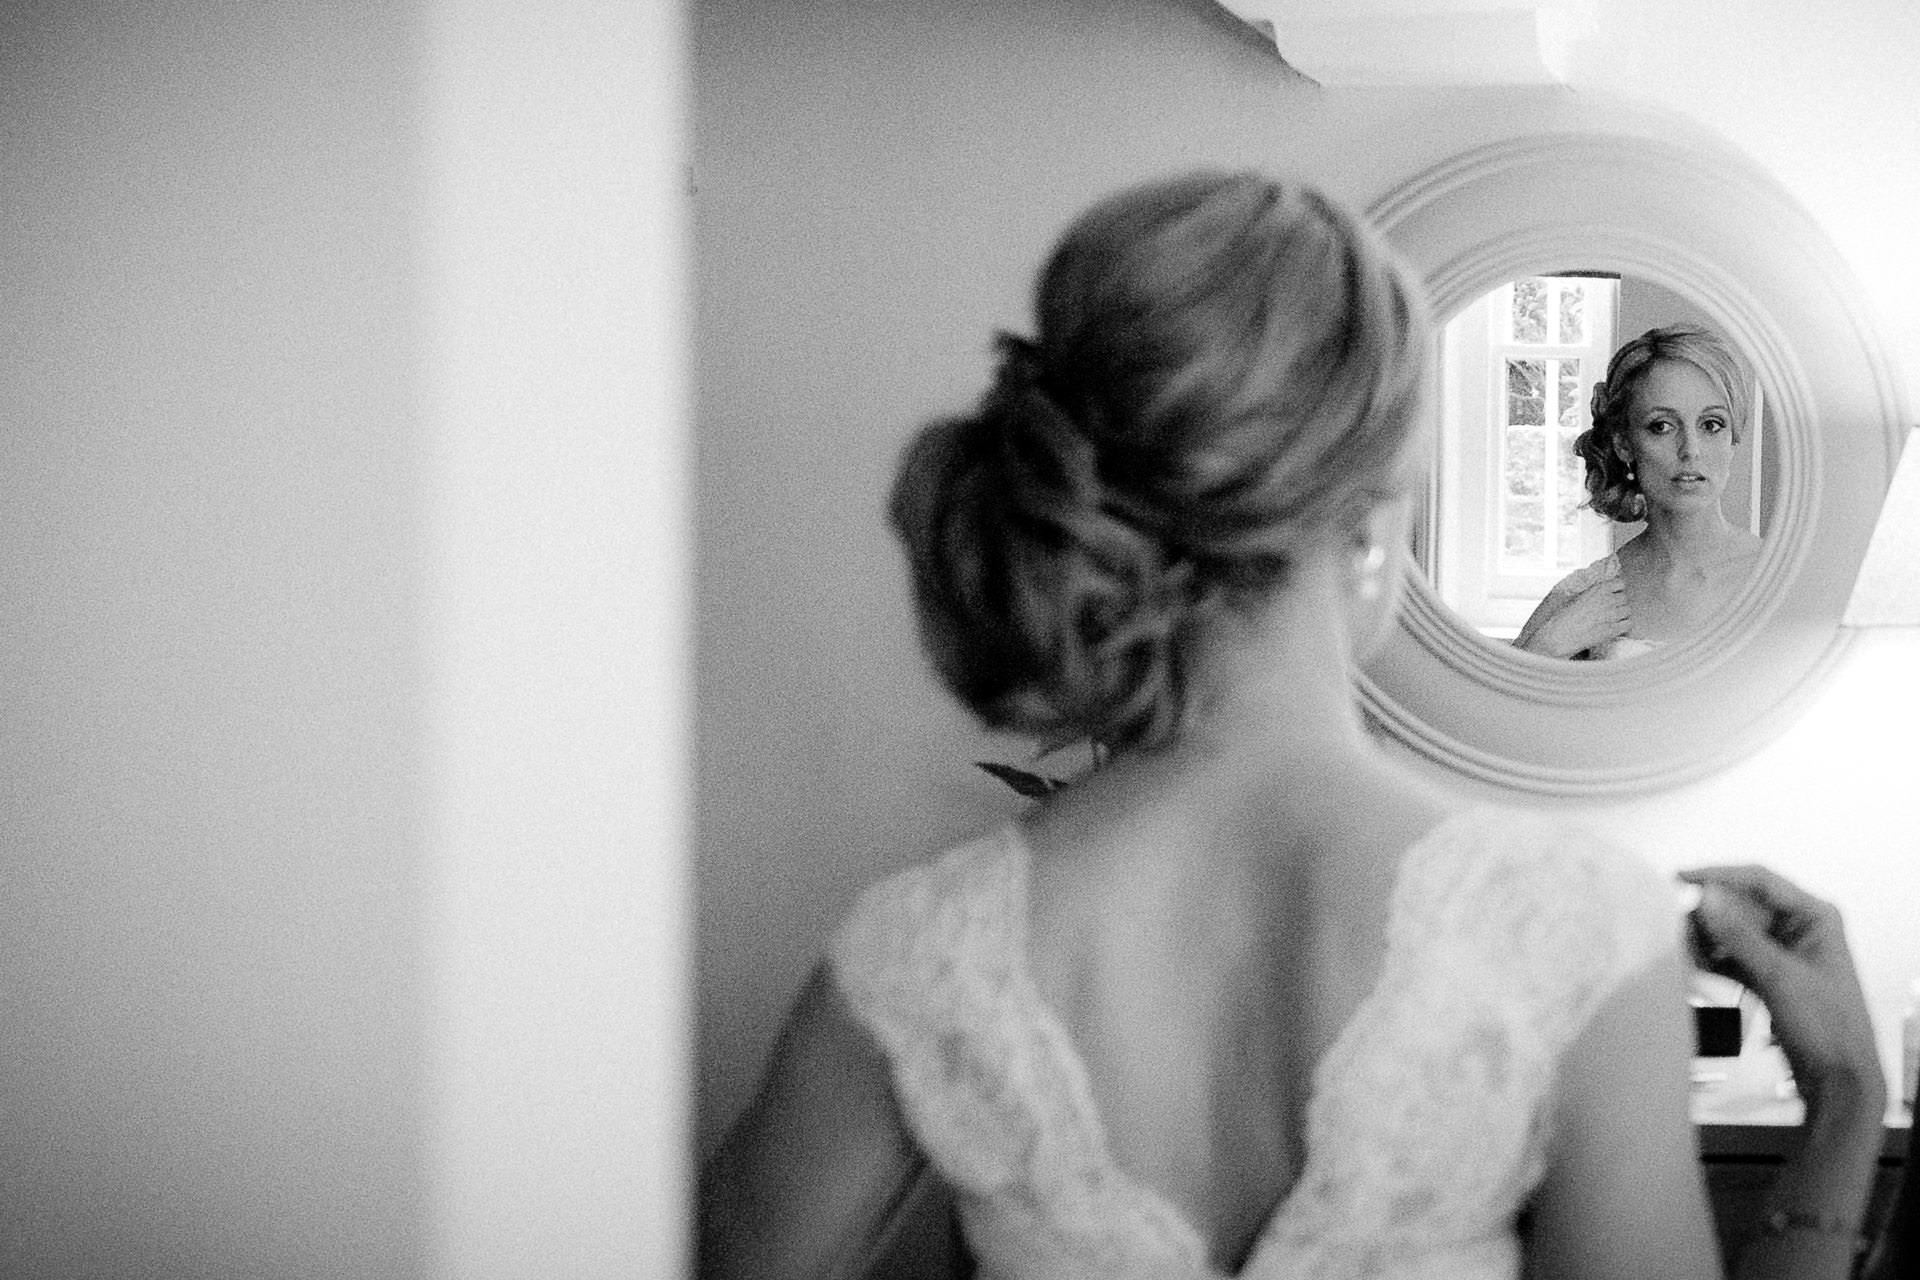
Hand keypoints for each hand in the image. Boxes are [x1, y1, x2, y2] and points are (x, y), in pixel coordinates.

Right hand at [1514, 575, 1628, 658]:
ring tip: (1611, 619)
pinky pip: (1628, 624)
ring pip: (1627, 610)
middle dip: (1618, 603)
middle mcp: (1607, 600)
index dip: (1616, 590)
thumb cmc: (1563, 618)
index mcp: (1598, 589)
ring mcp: (1612, 615)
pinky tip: (1614, 627)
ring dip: (1621, 614)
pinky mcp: (1613, 629)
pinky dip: (1623, 625)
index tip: (1612, 594)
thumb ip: (1592, 592)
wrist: (1560, 635)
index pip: (1620, 583)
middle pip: (1624, 598)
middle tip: (1610, 610)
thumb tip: (1600, 591)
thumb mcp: (1576, 597)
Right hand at [1678, 865, 1884, 1114]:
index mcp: (1815, 917)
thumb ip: (1739, 935)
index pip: (1760, 880)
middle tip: (1674, 922)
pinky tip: (1692, 968)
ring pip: (1732, 932)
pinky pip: (1730, 956)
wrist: (1838, 1080)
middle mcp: (1799, 929)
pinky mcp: (1767, 975)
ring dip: (1706, 939)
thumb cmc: (1828, 1027)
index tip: (1681, 879)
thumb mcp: (1780, 976)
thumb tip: (1705, 897)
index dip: (1718, 875)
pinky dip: (1711, 961)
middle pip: (1741, 905)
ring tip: (1681, 949)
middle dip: (1708, 914)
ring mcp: (1781, 953)